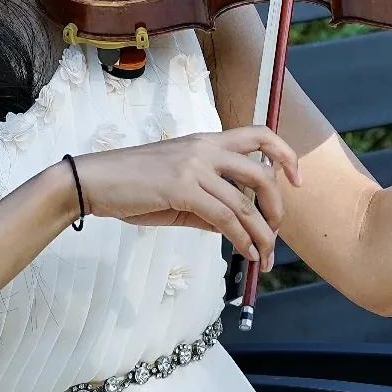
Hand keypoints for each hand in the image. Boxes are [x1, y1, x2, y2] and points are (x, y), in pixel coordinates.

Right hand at [67, 127, 300, 269]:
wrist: (94, 181)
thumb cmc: (133, 186)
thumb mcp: (178, 189)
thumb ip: (209, 203)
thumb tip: (235, 227)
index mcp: (207, 141)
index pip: (260, 135)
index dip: (285, 155)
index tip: (296, 180)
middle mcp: (206, 148)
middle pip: (262, 173)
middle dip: (277, 208)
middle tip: (275, 233)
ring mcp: (194, 166)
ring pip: (245, 202)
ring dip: (261, 235)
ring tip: (264, 256)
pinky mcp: (182, 188)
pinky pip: (224, 217)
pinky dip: (241, 239)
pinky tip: (246, 253)